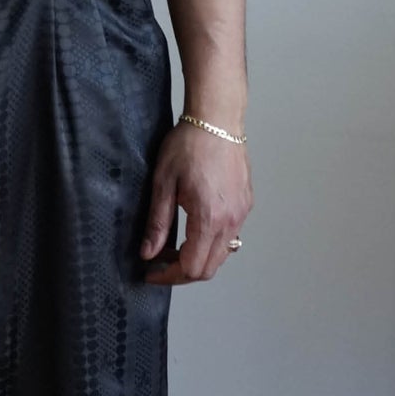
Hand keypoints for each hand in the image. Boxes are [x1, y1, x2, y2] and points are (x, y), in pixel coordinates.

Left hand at [139, 119, 252, 284]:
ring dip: (199, 258)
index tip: (152, 272)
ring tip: (175, 247)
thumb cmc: (189, 144)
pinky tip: (194, 229)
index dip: (169, 276)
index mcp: (209, 218)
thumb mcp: (163, 183)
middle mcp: (231, 221)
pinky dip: (212, 243)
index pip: (192, 267)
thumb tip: (149, 253)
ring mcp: (241, 213)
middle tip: (160, 262)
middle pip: (209, 268)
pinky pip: (231, 237)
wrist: (217, 119)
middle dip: (183, 272)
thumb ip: (157, 223)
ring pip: (222, 255)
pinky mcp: (245, 204)